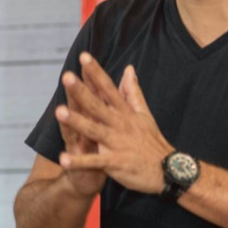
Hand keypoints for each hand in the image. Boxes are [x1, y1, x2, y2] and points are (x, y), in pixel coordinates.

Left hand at [56, 53, 173, 194]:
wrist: (168, 170)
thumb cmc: (152, 141)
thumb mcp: (144, 114)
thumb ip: (133, 92)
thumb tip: (128, 69)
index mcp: (125, 112)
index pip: (108, 88)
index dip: (96, 72)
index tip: (83, 57)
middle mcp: (120, 124)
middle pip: (98, 105)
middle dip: (81, 92)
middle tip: (66, 77)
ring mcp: (117, 143)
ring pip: (94, 130)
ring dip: (76, 122)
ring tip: (59, 112)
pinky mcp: (115, 163)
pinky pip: (94, 162)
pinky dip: (79, 162)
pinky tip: (63, 159)